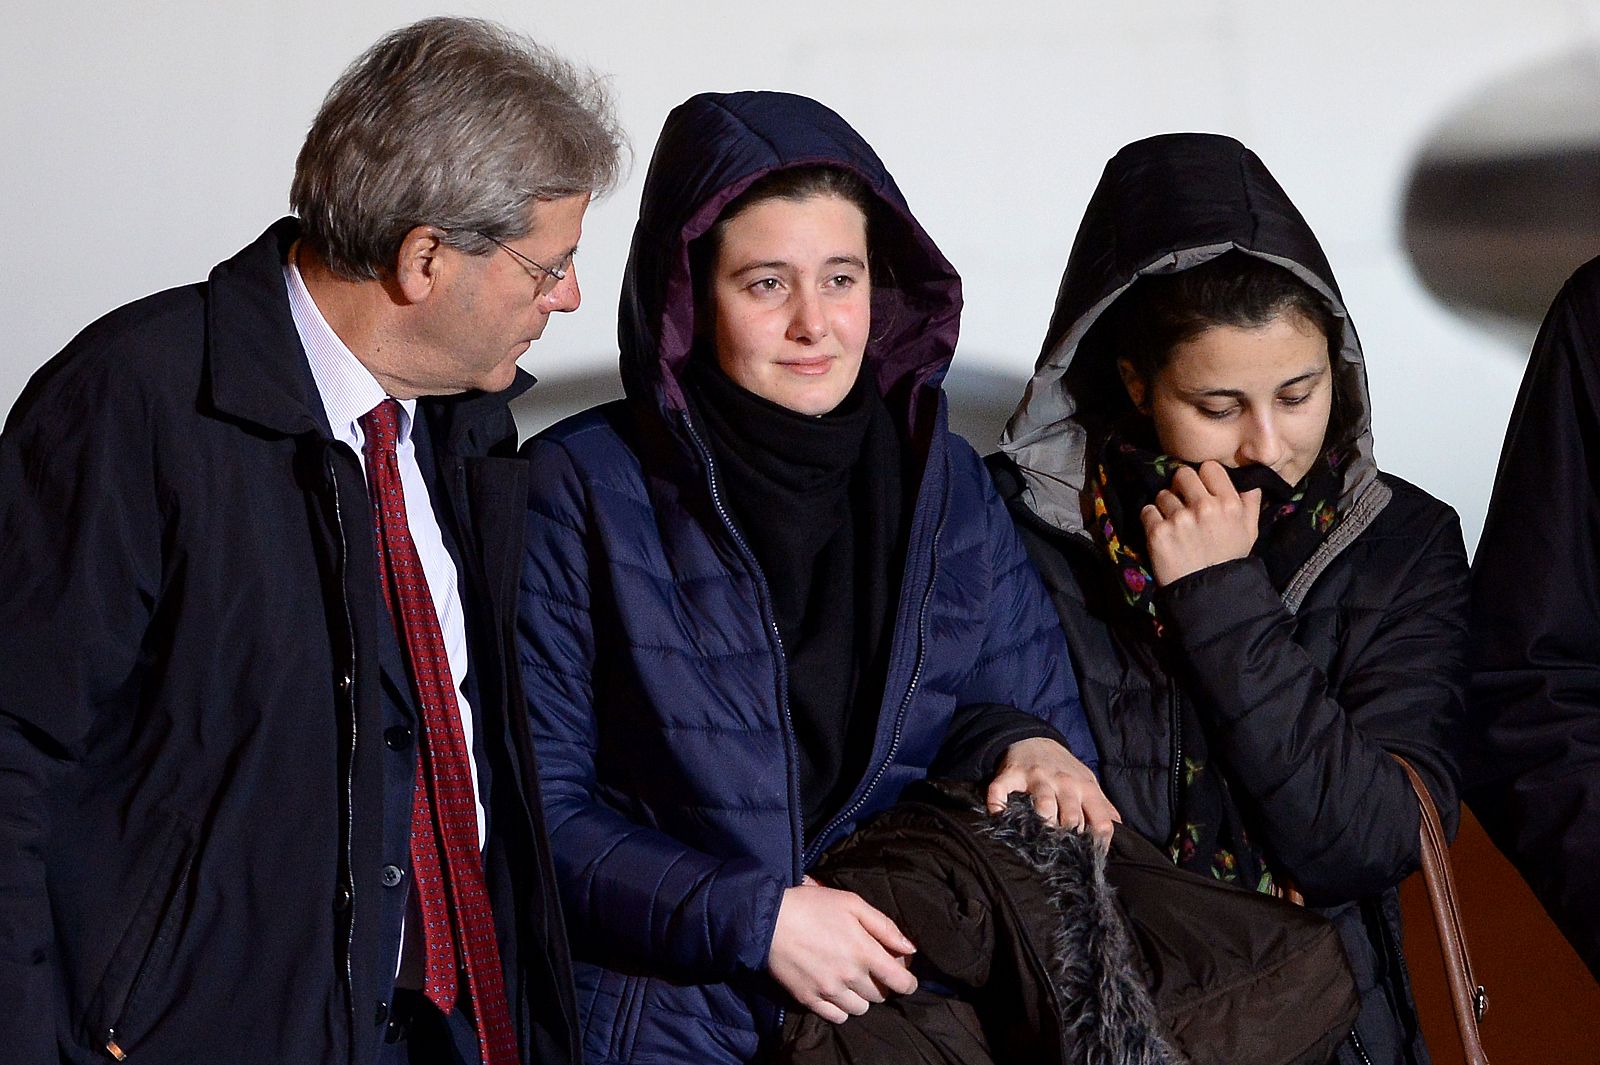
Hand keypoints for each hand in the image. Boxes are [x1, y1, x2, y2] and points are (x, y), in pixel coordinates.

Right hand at [767, 879, 917, 1022]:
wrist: (769, 919)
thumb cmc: (813, 906)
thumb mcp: (852, 904)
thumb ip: (884, 926)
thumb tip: (910, 948)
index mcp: (864, 952)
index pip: (900, 982)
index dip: (909, 982)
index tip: (906, 978)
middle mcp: (850, 977)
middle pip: (880, 995)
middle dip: (881, 983)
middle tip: (871, 968)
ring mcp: (829, 991)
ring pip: (860, 1008)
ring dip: (863, 997)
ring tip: (853, 980)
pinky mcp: (809, 999)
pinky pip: (837, 1017)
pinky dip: (842, 1008)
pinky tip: (837, 992)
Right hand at [987, 736, 1120, 846]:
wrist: (1035, 738)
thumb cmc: (1064, 768)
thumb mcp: (1088, 782)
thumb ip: (1102, 806)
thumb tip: (1119, 829)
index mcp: (1086, 788)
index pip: (1101, 822)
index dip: (1099, 844)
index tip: (1091, 857)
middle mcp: (1064, 783)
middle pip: (1072, 819)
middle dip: (1068, 839)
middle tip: (1061, 853)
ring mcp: (1037, 778)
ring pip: (1044, 807)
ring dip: (1042, 826)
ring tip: (1038, 841)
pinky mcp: (1012, 775)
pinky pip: (1001, 791)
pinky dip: (997, 805)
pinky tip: (998, 817)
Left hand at [1140, 461, 1261, 585]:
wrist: (1209, 592)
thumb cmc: (1230, 559)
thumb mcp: (1250, 530)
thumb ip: (1250, 501)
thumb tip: (1249, 477)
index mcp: (1228, 503)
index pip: (1209, 467)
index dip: (1203, 477)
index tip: (1201, 488)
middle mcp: (1204, 506)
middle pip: (1182, 474)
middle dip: (1181, 486)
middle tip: (1183, 502)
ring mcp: (1179, 519)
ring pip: (1162, 494)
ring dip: (1166, 506)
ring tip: (1174, 524)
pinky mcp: (1158, 532)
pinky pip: (1147, 511)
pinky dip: (1151, 520)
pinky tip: (1162, 533)